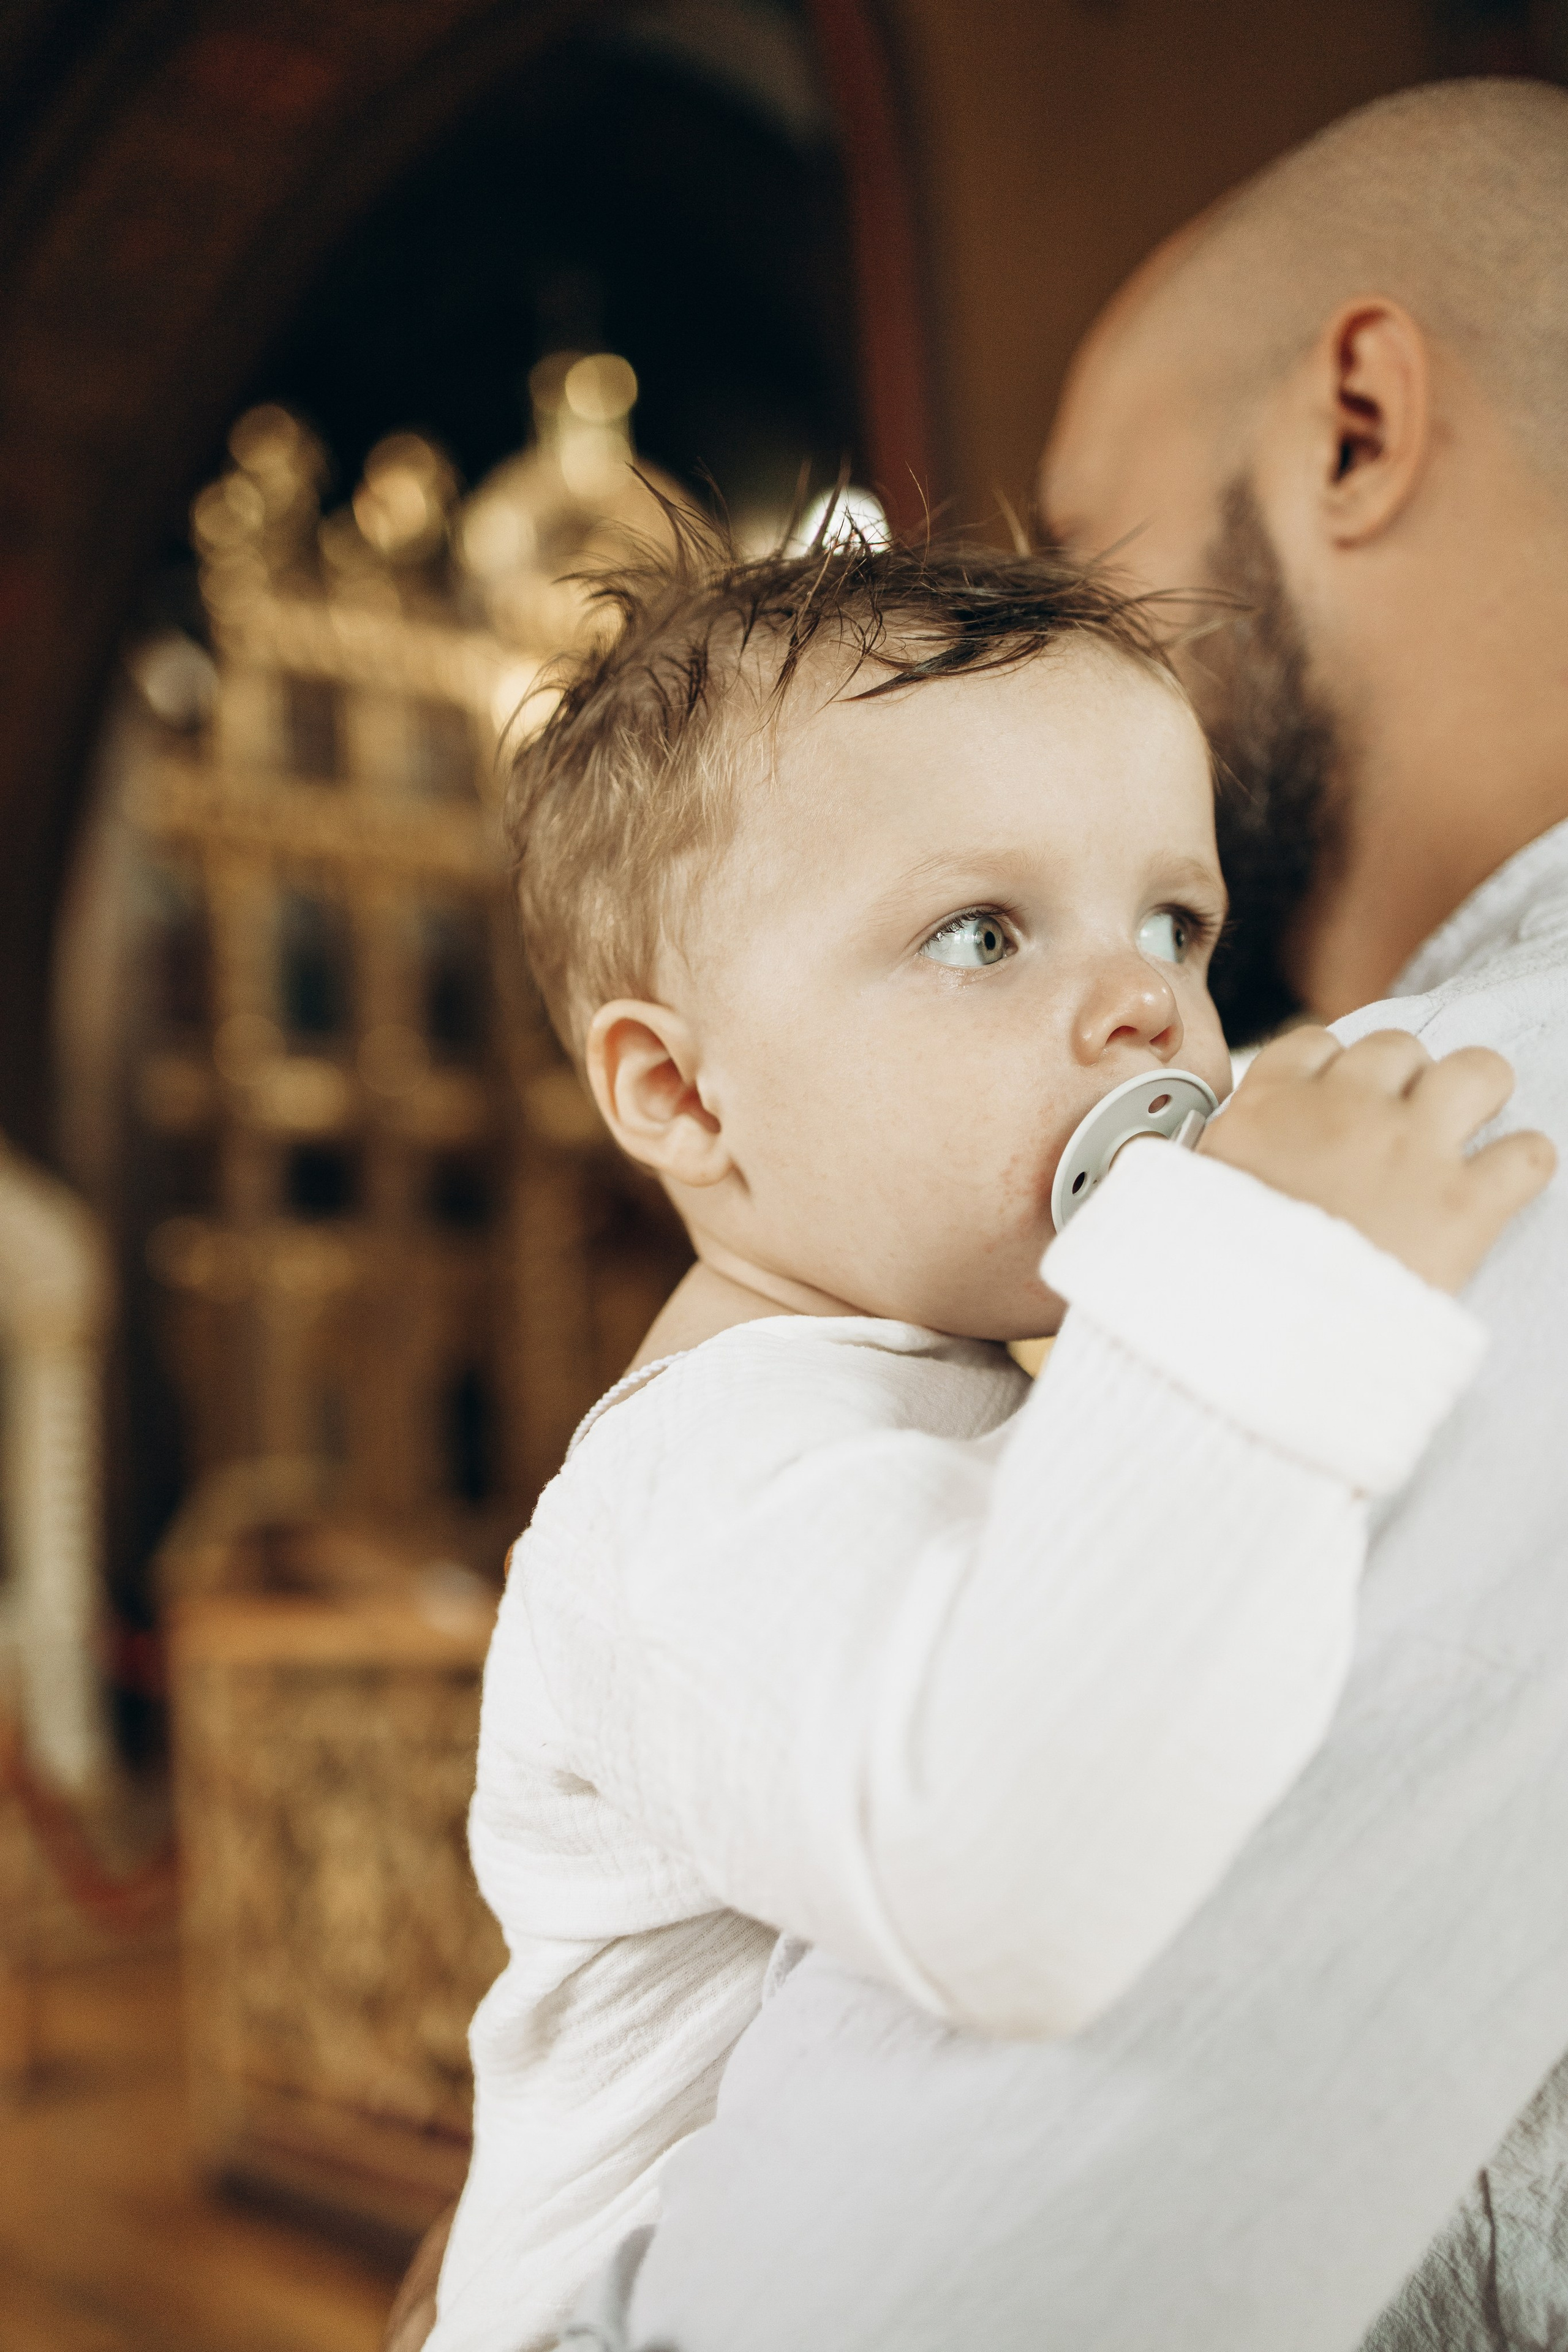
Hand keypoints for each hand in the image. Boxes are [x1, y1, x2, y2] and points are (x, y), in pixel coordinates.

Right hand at [1200, 1026, 1555, 1292]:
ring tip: (1472, 1128)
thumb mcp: (1185, 1199)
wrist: (1250, 1342)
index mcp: (1267, 1108)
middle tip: (1405, 1125)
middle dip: (1407, 1080)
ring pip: (1477, 1071)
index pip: (1313, 1044)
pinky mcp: (1464, 1205)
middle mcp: (1342, 1110)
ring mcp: (1409, 1150)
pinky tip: (1504, 1185)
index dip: (1334, 1069)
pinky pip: (1526, 1153)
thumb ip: (1204, 1164)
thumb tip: (1188, 1163)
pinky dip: (1523, 1164)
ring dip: (1478, 1095)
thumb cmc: (1212, 1279)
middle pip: (1398, 1047)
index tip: (1338, 1100)